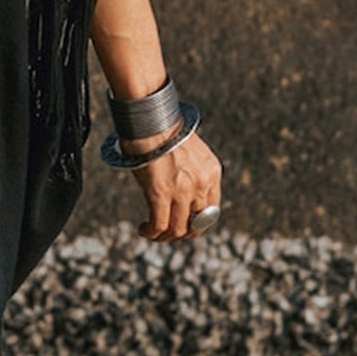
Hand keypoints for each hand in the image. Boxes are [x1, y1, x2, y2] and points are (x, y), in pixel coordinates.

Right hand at [127, 129, 222, 243]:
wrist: (150, 119)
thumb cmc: (163, 129)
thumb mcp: (189, 150)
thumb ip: (191, 170)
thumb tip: (179, 186)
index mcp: (212, 172)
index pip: (212, 210)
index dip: (198, 223)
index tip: (186, 224)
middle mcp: (201, 183)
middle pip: (197, 223)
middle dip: (183, 233)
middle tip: (170, 233)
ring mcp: (182, 190)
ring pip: (178, 228)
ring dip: (166, 236)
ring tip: (153, 232)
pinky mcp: (160, 193)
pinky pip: (159, 224)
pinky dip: (152, 232)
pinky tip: (144, 230)